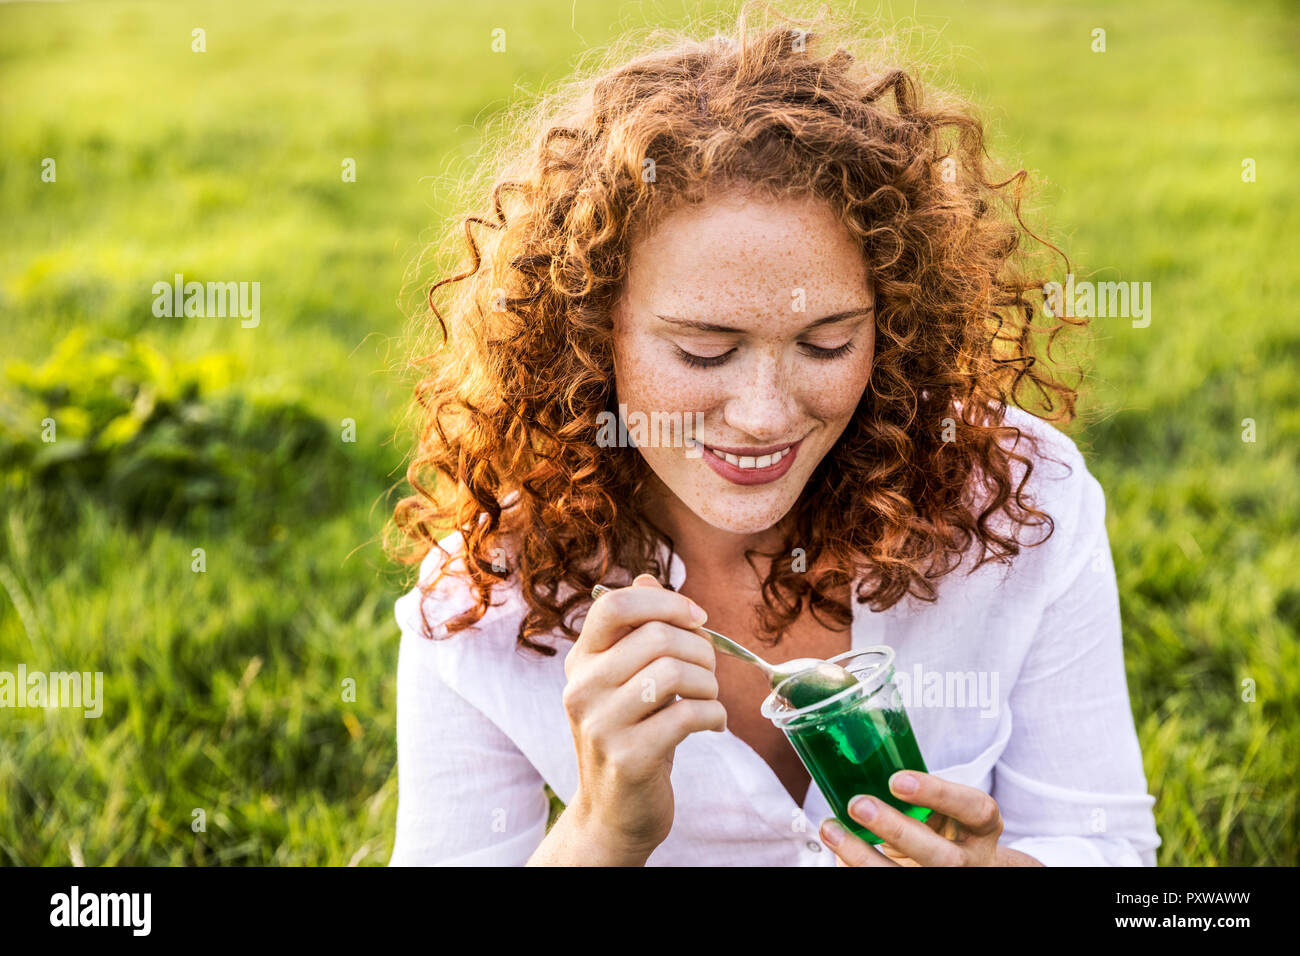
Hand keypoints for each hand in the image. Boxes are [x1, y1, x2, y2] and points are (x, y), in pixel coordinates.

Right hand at [562, 573, 725, 861]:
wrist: (613, 812)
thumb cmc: (630, 734)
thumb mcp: (625, 679)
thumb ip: (638, 630)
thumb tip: (649, 578)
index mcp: (581, 660)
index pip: (614, 604)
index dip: (665, 601)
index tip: (697, 618)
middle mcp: (582, 688)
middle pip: (656, 636)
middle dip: (701, 648)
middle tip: (709, 671)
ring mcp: (601, 724)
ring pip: (675, 673)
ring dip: (710, 684)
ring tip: (709, 699)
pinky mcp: (628, 757)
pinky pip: (688, 715)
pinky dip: (714, 715)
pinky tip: (712, 724)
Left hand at [819, 771, 1040, 865]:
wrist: (961, 868)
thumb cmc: (942, 828)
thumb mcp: (943, 807)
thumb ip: (916, 792)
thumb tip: (856, 760)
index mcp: (982, 826)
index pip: (975, 808)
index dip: (938, 794)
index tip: (896, 779)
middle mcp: (971, 860)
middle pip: (943, 856)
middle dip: (897, 830)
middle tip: (858, 804)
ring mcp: (949, 880)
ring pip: (909, 878)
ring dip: (863, 855)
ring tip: (831, 829)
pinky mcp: (921, 892)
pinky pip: (888, 882)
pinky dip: (855, 866)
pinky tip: (836, 848)